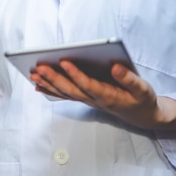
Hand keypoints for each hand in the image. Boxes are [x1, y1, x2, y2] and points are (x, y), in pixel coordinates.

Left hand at [29, 62, 175, 133]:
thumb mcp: (143, 89)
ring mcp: (87, 100)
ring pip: (64, 92)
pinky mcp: (84, 98)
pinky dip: (50, 90)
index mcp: (108, 96)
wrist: (141, 115)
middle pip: (71, 89)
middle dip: (54, 78)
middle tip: (39, 67)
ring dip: (48, 84)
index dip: (76, 74)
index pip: (88, 84)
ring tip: (33, 74)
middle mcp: (94, 99)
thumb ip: (129, 78)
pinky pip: (64, 95)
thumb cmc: (142, 99)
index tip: (64, 61)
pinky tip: (37, 84)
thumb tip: (115, 66)